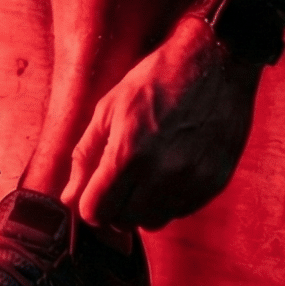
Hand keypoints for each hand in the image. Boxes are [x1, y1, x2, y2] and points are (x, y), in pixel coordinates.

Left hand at [61, 14, 262, 229]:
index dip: (89, 204)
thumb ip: (86, 156)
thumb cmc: (157, 80)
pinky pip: (183, 210)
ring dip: (144, 205)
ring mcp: (192, 181)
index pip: (96, 211)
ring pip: (155, 222)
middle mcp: (161, 173)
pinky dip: (171, 199)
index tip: (94, 192)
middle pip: (124, 221)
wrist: (216, 63)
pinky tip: (171, 169)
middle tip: (120, 179)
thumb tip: (69, 196)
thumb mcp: (109, 109)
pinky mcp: (215, 182)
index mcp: (128, 152)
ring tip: (147, 173)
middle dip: (115, 205)